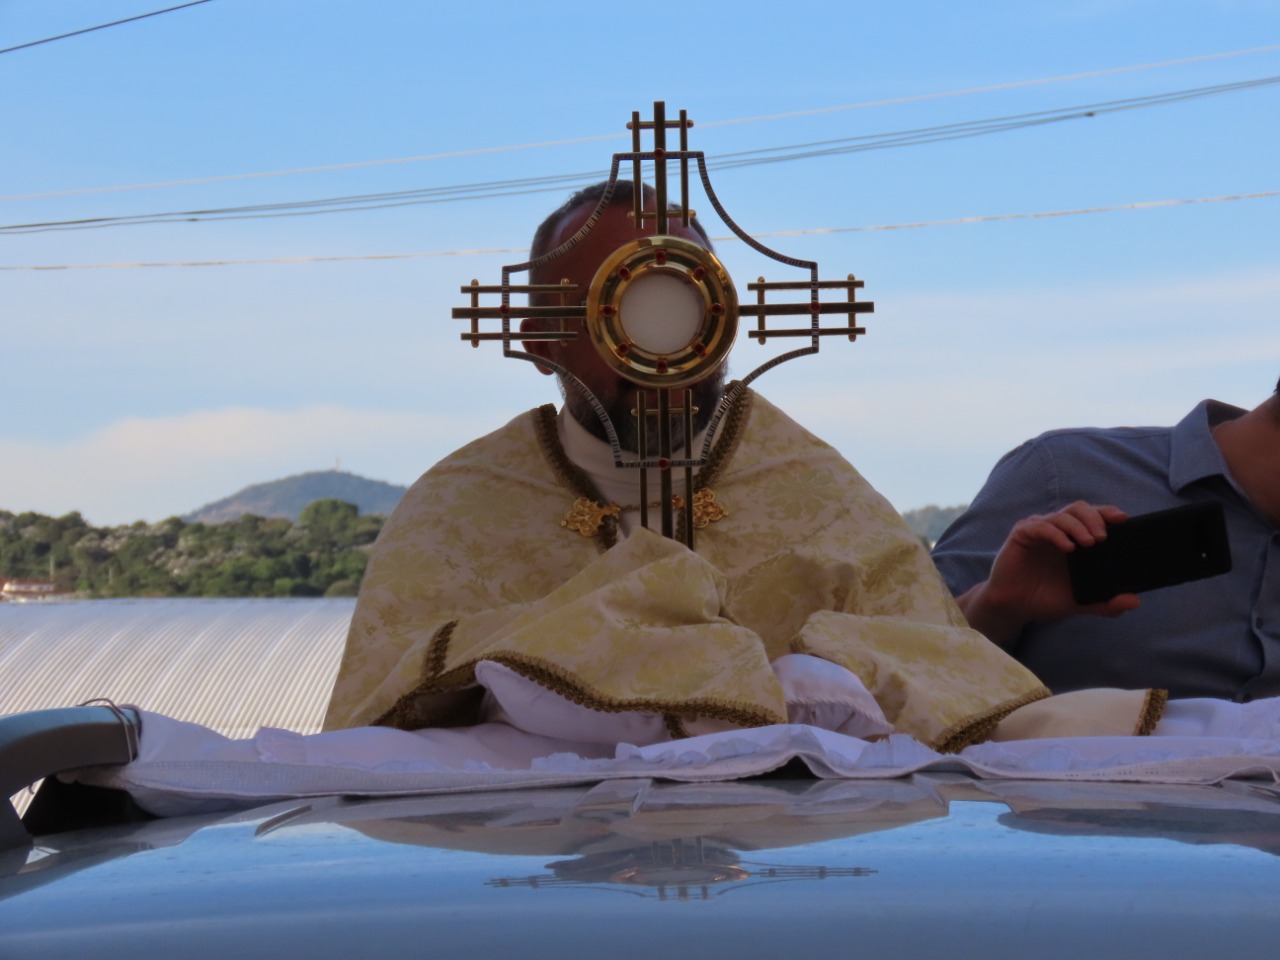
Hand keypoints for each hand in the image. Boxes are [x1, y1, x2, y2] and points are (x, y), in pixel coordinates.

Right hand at [956, 501, 1139, 645]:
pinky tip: (1068, 547)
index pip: (1092, 517)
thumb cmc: (1045, 599)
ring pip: (1062, 515)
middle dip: (1094, 518)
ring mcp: (1038, 529)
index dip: (1107, 513)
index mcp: (1073, 539)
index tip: (1123, 519)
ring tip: (1090, 543)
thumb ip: (1106, 602)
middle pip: (1078, 508)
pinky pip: (1041, 526)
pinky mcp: (1022, 534)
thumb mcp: (1081, 601)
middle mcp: (1056, 529)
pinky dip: (1057, 534)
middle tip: (1103, 537)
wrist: (1014, 607)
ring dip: (1078, 526)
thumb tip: (1135, 601)